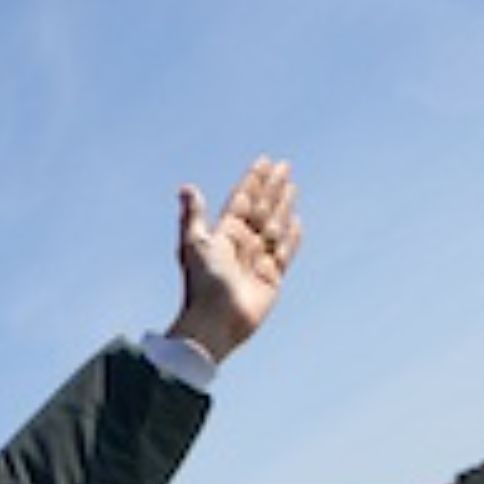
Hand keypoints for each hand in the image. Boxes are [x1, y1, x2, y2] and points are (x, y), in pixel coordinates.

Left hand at [166, 156, 301, 366]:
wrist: (216, 322)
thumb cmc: (202, 285)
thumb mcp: (195, 245)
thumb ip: (193, 216)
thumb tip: (187, 188)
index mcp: (223, 235)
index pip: (241, 201)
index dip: (253, 181)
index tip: (264, 162)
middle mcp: (240, 246)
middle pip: (261, 209)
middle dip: (272, 187)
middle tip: (285, 165)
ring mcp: (256, 261)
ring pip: (274, 226)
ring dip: (283, 206)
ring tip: (292, 186)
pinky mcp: (271, 279)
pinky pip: (284, 253)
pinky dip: (291, 237)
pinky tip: (296, 222)